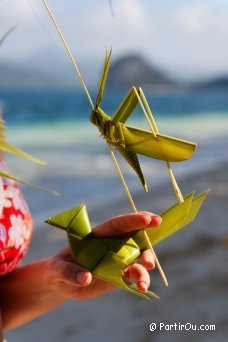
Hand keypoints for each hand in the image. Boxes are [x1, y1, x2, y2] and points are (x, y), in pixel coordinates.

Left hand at [44, 212, 161, 299]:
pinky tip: (142, 288)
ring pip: (139, 254)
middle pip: (133, 234)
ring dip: (147, 259)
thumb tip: (86, 278)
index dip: (132, 219)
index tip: (148, 218)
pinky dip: (142, 279)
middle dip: (147, 230)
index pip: (117, 224)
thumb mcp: (56, 269)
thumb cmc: (57, 269)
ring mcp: (119, 258)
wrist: (62, 284)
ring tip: (146, 269)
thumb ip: (69, 271)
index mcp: (98, 235)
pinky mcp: (121, 273)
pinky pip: (137, 274)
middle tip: (158, 225)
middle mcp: (112, 244)